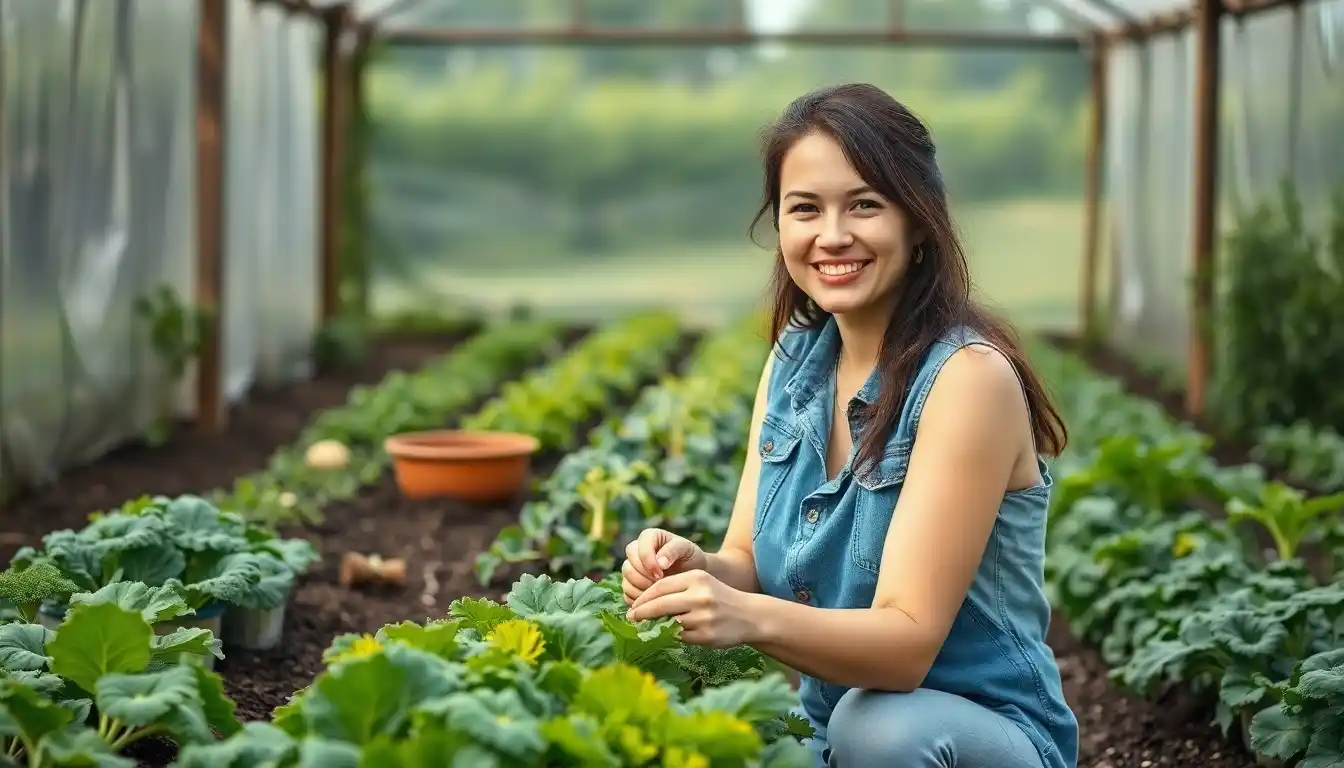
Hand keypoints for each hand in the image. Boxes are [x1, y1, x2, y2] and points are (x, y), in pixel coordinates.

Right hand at [620, 528, 705, 605]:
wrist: (692, 572)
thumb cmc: (689, 557)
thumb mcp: (685, 549)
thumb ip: (672, 551)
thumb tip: (659, 562)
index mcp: (649, 537)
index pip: (639, 546)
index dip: (647, 559)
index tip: (661, 572)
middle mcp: (637, 551)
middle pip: (628, 563)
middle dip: (643, 575)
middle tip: (659, 582)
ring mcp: (633, 567)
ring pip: (626, 577)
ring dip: (640, 586)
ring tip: (657, 590)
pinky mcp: (631, 583)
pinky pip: (626, 591)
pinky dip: (637, 597)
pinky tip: (652, 599)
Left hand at [626, 569, 755, 648]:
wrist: (750, 616)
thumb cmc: (718, 597)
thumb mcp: (701, 583)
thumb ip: (676, 588)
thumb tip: (643, 603)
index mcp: (696, 578)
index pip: (660, 587)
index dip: (643, 598)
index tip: (633, 606)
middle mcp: (700, 595)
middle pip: (660, 604)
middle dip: (642, 613)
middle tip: (631, 618)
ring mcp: (704, 617)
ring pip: (669, 623)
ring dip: (656, 627)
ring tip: (648, 628)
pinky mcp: (707, 635)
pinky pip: (681, 637)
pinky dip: (672, 636)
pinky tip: (669, 635)